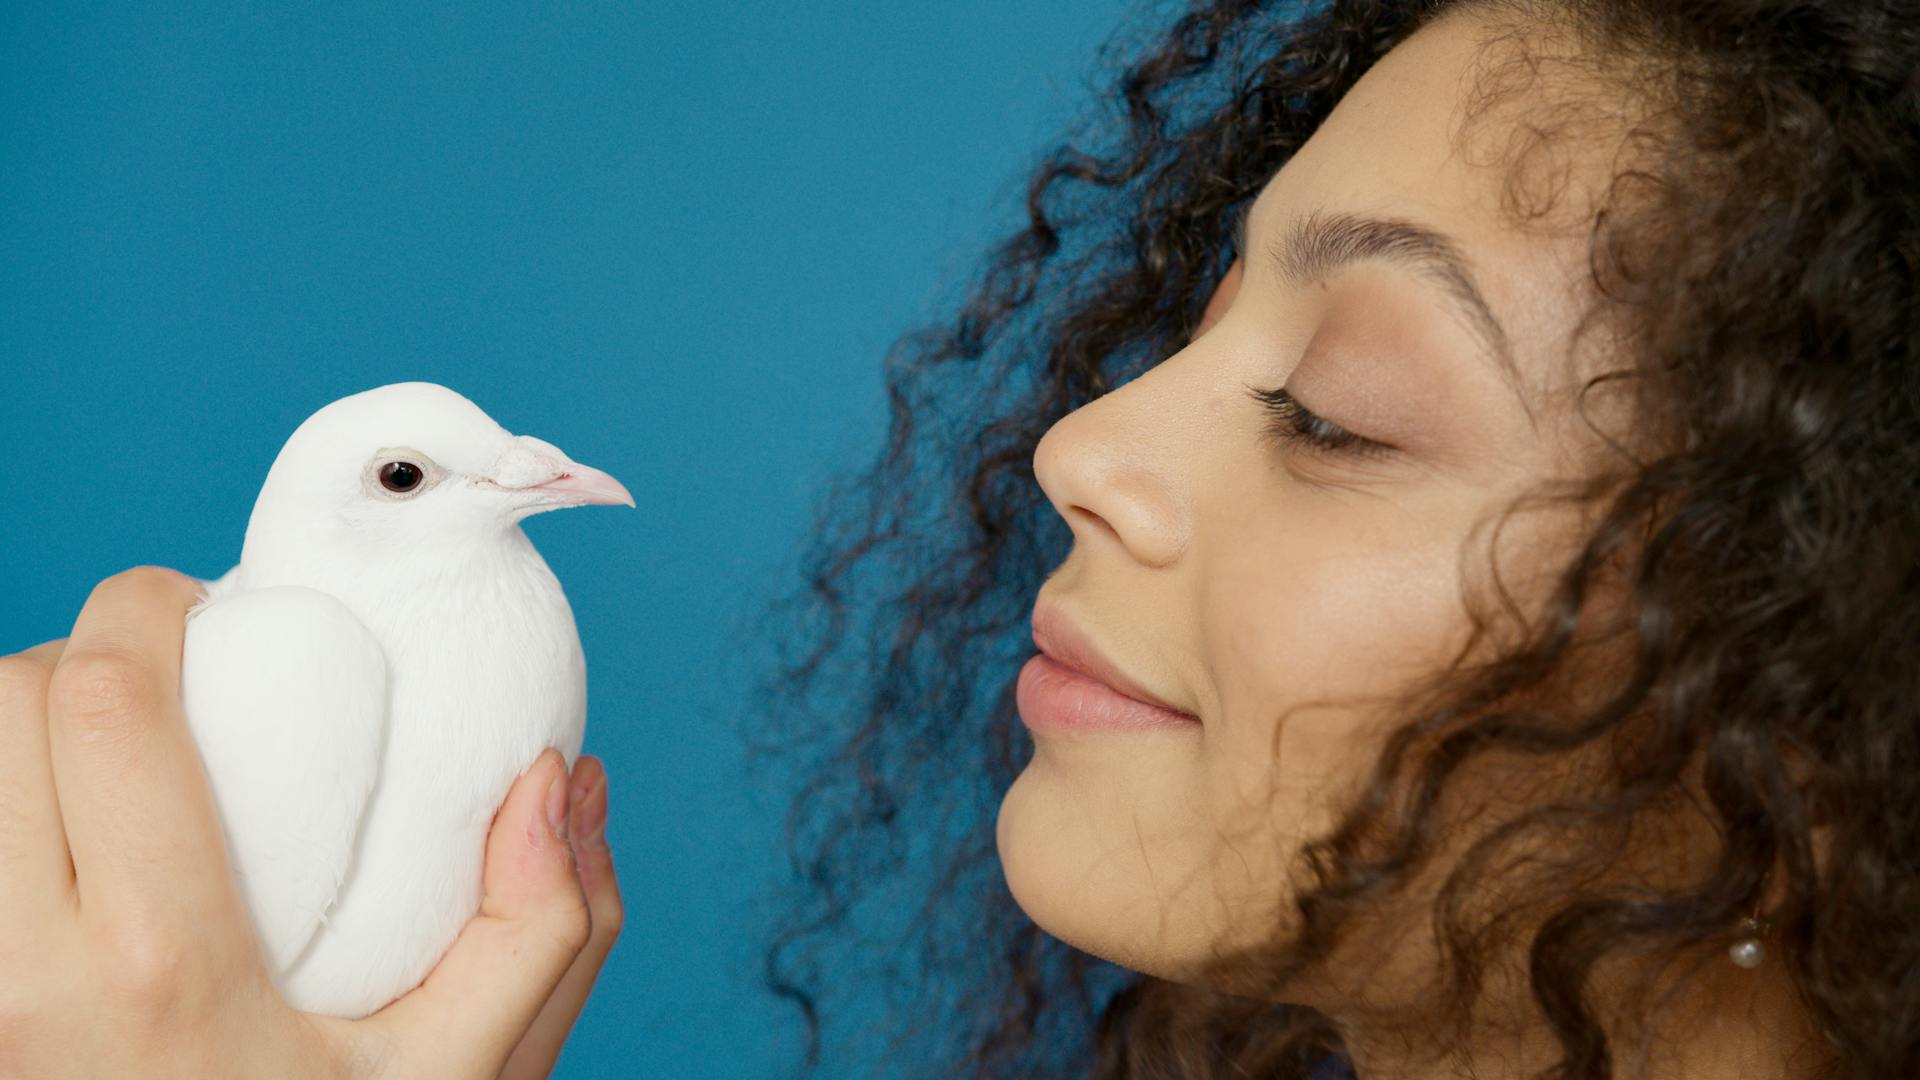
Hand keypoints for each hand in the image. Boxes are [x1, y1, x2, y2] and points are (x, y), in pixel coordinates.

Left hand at [0, 567, 622, 1078]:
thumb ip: (545, 929)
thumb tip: (558, 776)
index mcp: (166, 967)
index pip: (102, 702)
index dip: (142, 606)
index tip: (202, 606)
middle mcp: (25, 981)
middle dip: (72, 656)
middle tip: (157, 682)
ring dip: (11, 728)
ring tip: (96, 760)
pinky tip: (50, 833)